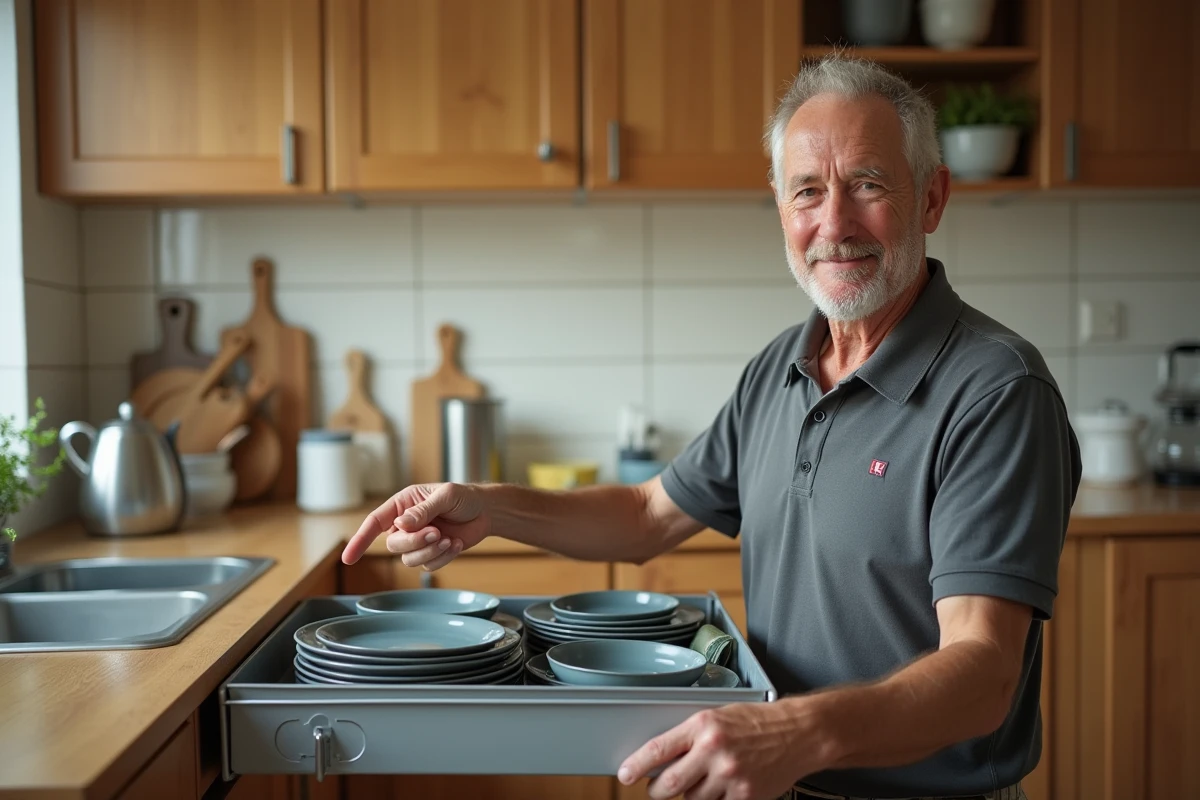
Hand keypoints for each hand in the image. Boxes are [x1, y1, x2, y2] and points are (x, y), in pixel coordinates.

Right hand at [341, 483, 490, 568]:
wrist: (485, 511)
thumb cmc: (463, 497)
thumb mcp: (445, 496)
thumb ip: (423, 510)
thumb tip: (401, 524)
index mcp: (401, 505)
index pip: (374, 523)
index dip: (360, 540)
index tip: (347, 559)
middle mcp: (404, 525)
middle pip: (394, 545)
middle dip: (415, 542)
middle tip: (437, 532)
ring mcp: (417, 541)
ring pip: (409, 558)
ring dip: (431, 551)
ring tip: (449, 538)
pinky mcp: (431, 554)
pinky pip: (428, 565)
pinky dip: (444, 557)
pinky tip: (456, 543)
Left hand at [617, 699, 825, 799]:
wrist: (798, 733)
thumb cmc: (757, 722)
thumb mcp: (718, 718)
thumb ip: (690, 737)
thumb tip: (661, 759)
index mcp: (703, 726)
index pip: (658, 750)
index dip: (636, 766)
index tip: (624, 774)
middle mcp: (713, 751)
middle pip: (668, 786)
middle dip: (658, 790)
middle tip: (659, 788)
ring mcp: (729, 777)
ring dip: (692, 795)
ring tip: (707, 780)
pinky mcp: (745, 797)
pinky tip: (724, 789)